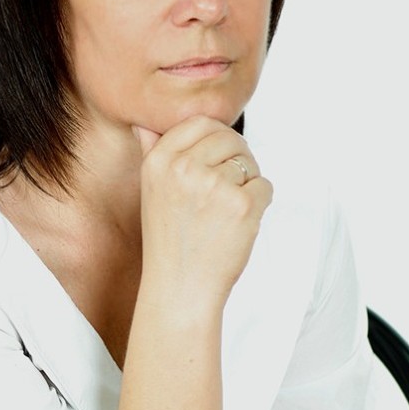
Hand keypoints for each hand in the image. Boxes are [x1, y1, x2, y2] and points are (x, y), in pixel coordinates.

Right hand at [133, 115, 271, 300]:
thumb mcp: (150, 190)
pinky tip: (239, 222)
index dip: (216, 137)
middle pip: (229, 137)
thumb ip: (151, 152)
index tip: (217, 158)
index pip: (200, 122)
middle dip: (237, 156)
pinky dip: (260, 202)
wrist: (180, 288)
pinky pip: (264, 186)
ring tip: (227, 210)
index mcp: (159, 161)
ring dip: (248, 181)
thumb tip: (144, 124)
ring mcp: (214, 186)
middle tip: (229, 185)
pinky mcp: (242, 205)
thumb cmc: (168, 239)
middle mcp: (183, 168)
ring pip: (249, 162)